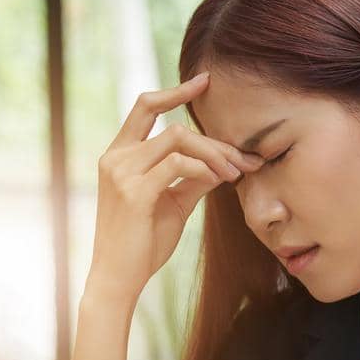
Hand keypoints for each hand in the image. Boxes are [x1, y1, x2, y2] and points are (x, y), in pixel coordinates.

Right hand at [85, 74, 262, 301]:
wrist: (119, 277)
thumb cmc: (144, 242)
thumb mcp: (173, 203)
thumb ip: (193, 178)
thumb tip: (222, 162)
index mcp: (120, 155)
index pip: (145, 108)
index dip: (175, 92)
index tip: (204, 82)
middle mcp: (116, 157)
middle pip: (171, 124)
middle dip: (211, 136)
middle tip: (243, 157)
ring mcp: (121, 172)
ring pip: (178, 139)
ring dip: (215, 154)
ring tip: (236, 174)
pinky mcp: (134, 192)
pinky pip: (177, 165)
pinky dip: (204, 169)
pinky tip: (218, 181)